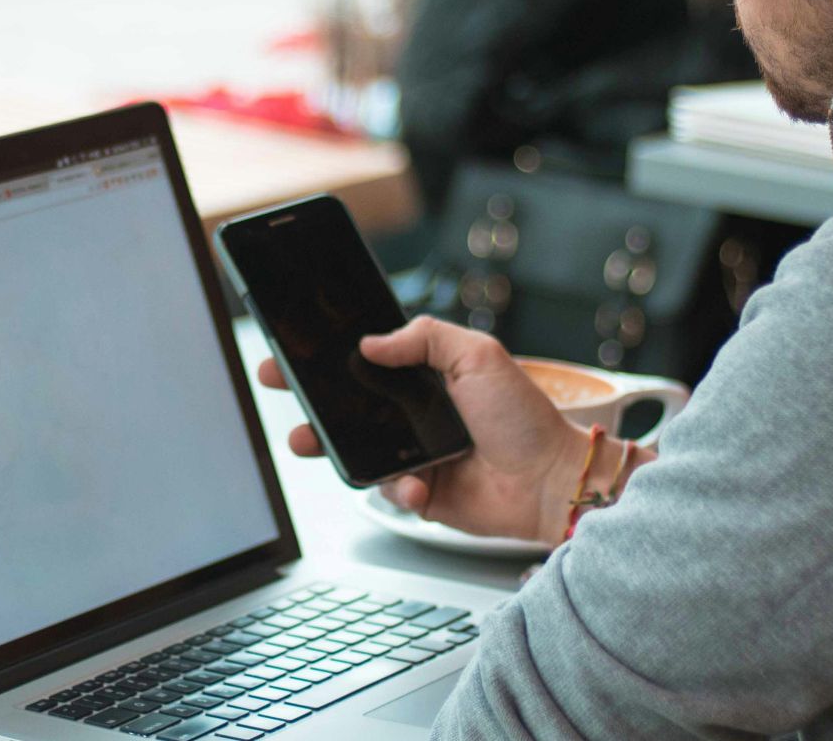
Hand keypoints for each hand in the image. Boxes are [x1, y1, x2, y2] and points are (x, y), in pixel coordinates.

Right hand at [255, 316, 591, 544]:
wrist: (551, 481)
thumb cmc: (525, 418)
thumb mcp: (479, 356)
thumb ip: (425, 338)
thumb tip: (371, 342)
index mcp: (428, 377)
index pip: (368, 362)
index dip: (329, 356)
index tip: (293, 350)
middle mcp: (417, 414)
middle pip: (351, 405)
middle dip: (311, 398)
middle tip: (281, 387)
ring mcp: (417, 454)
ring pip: (358, 450)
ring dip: (330, 446)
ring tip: (308, 441)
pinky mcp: (422, 494)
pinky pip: (389, 491)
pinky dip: (398, 489)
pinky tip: (418, 485)